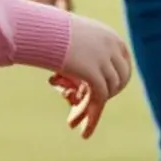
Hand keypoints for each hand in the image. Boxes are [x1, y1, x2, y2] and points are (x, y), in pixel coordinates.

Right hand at [54, 14, 131, 138]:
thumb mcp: (69, 36)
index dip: (115, 83)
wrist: (37, 27)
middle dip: (104, 98)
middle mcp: (112, 48)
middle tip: (83, 109)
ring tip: (73, 121)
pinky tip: (83, 133)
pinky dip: (92, 118)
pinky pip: (98, 101)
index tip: (103, 95)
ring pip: (106, 93)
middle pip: (118, 81)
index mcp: (111, 37)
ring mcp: (105, 60)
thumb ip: (80, 49)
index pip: (123, 66)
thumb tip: (79, 62)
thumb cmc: (45, 30)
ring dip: (90, 110)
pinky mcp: (94, 74)